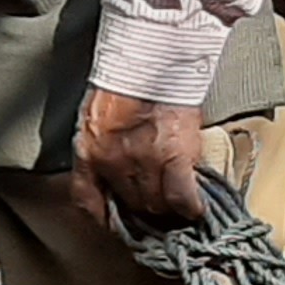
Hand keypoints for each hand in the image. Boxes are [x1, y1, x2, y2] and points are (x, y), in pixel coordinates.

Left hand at [71, 87, 206, 232]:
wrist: (149, 60)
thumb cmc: (125, 82)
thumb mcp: (97, 117)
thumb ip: (104, 145)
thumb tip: (120, 167)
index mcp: (88, 152)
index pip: (87, 200)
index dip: (104, 218)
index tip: (118, 224)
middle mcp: (111, 163)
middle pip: (130, 205)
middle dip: (145, 211)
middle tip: (161, 211)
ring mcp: (142, 162)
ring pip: (157, 205)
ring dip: (169, 211)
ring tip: (180, 209)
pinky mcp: (173, 157)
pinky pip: (183, 197)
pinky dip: (191, 206)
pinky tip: (197, 209)